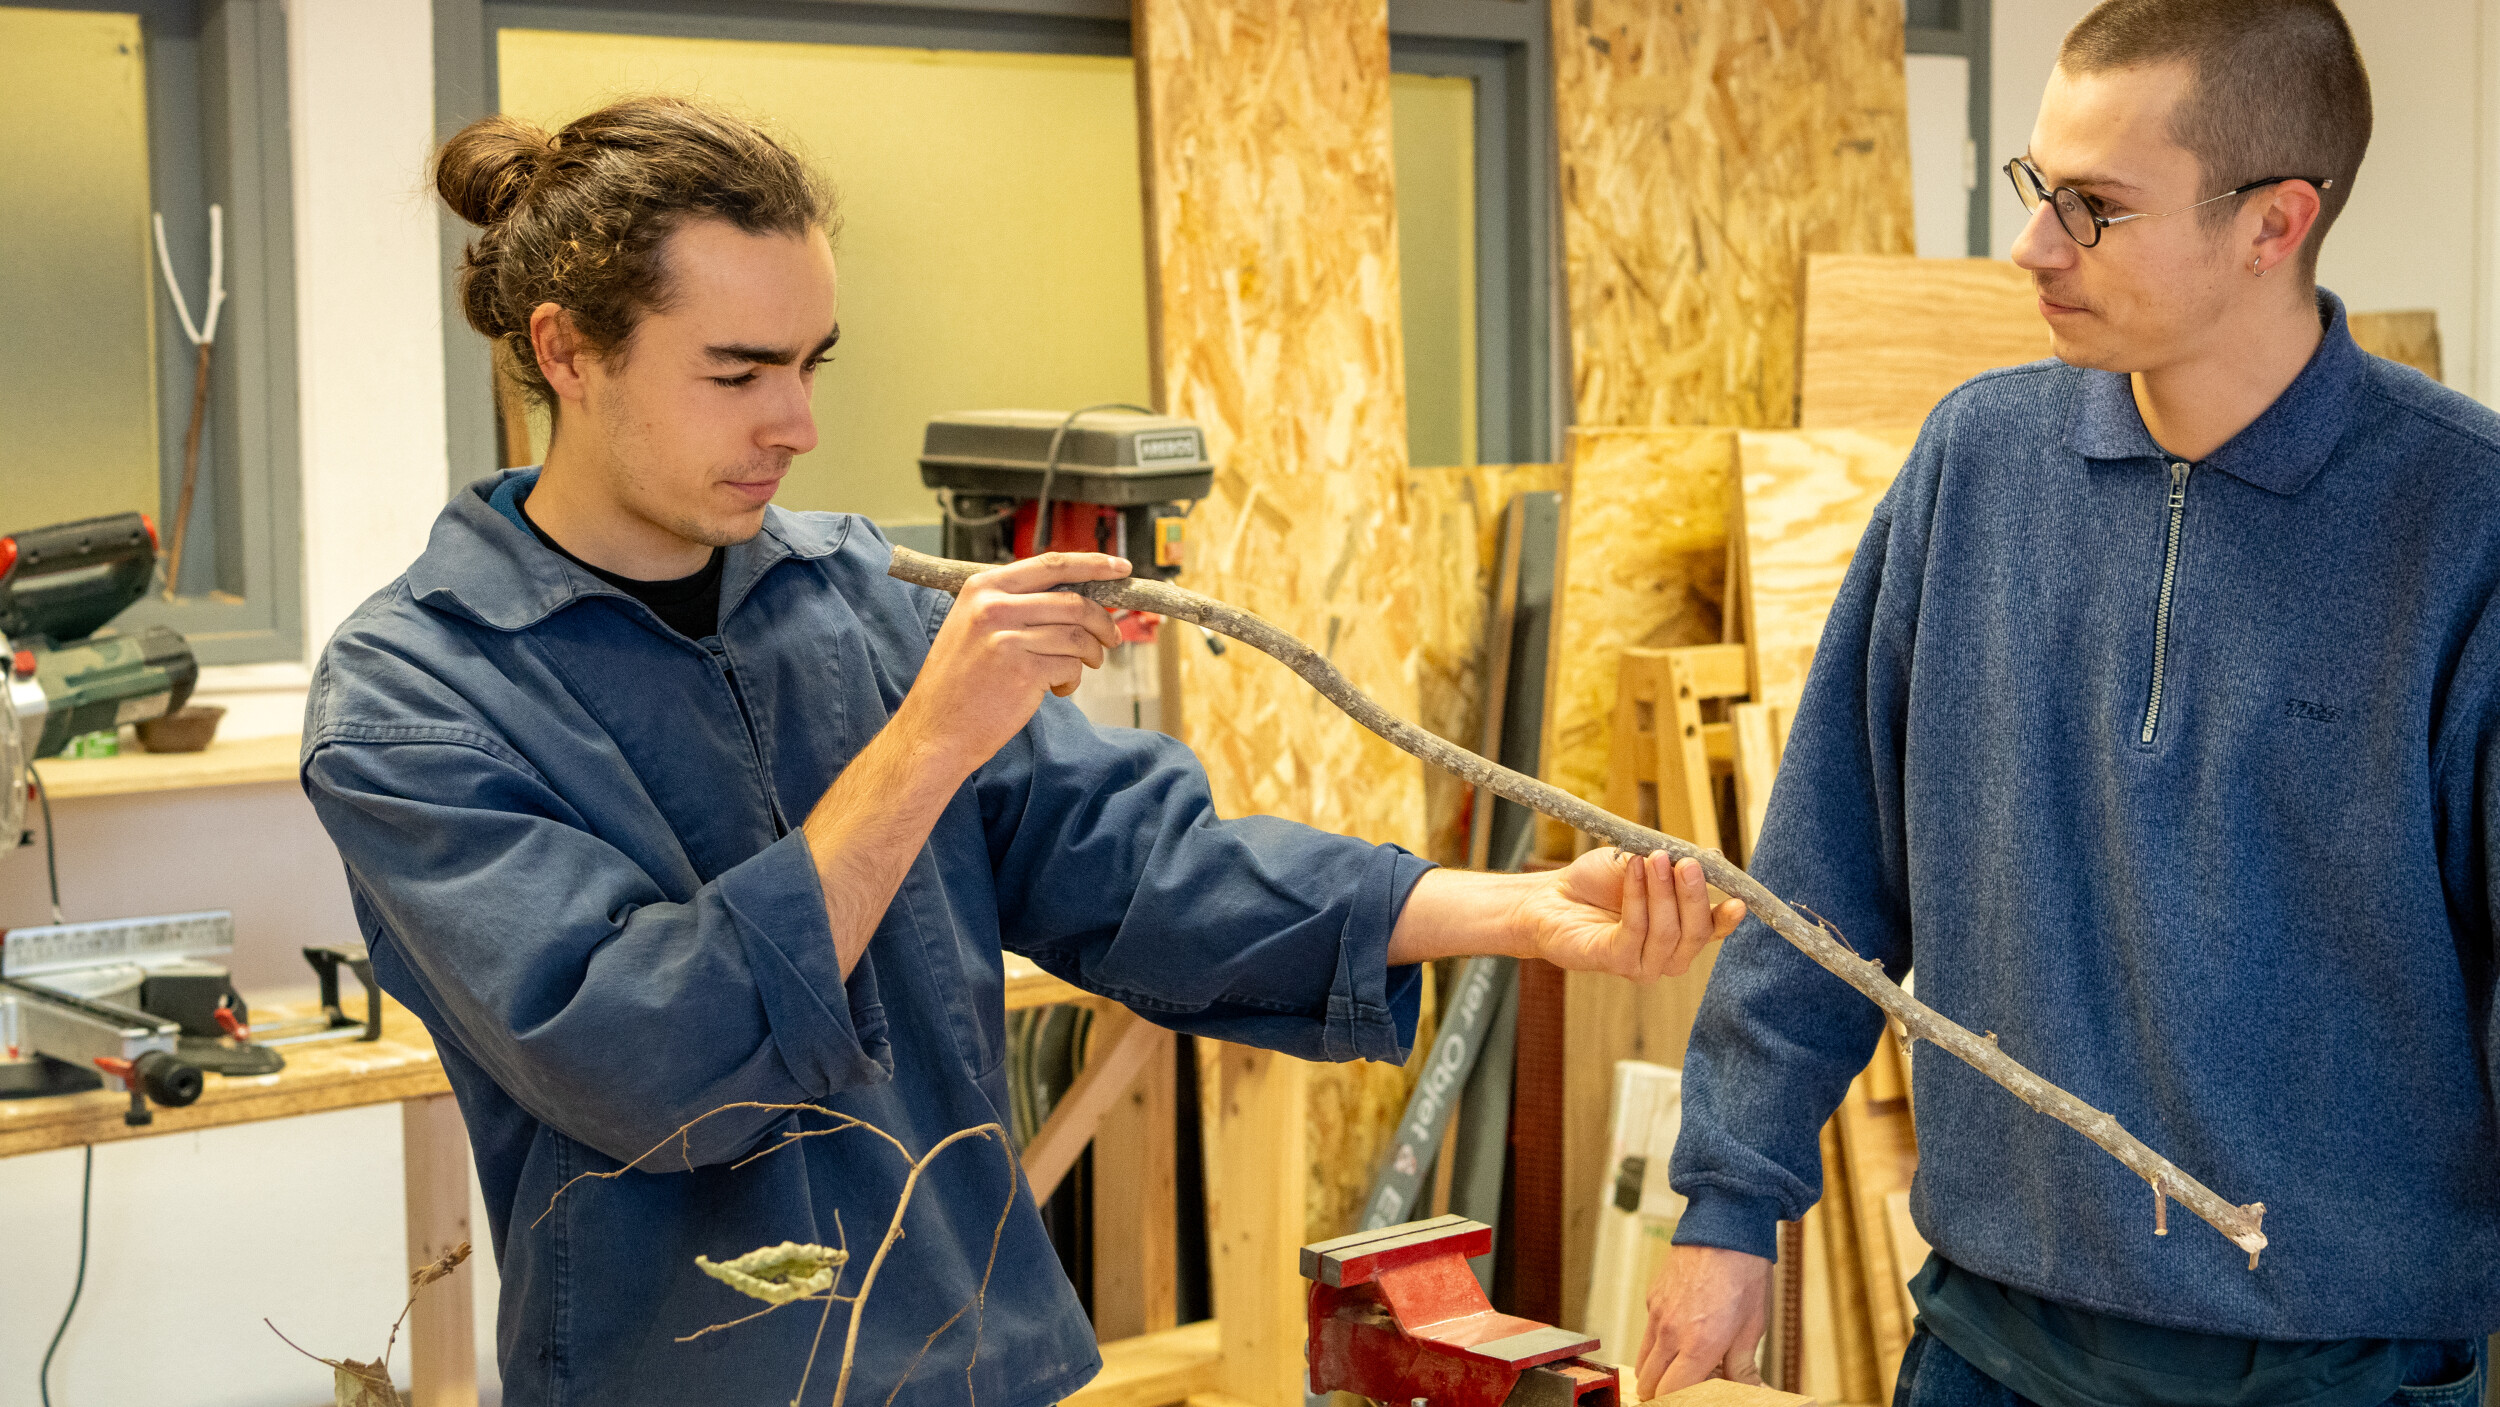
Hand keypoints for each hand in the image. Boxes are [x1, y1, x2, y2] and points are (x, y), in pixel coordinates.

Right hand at [900, 552, 1128, 770]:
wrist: (936, 730)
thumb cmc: (959, 682)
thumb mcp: (974, 626)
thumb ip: (1015, 605)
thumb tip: (1074, 596)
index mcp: (983, 588)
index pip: (1050, 565)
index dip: (1093, 564)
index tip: (1120, 568)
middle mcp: (994, 608)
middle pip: (1074, 602)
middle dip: (1103, 621)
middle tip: (1111, 638)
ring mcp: (1008, 639)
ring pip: (1078, 636)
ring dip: (1091, 654)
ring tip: (1082, 667)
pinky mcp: (1024, 672)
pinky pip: (1071, 666)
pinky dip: (1073, 680)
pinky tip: (1057, 690)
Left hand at [1513, 849, 1746, 981]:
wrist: (1550, 895)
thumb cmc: (1597, 881)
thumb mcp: (1641, 864)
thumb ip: (1674, 865)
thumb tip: (1710, 856)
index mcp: (1681, 932)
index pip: (1712, 930)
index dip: (1727, 919)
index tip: (1738, 900)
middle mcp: (1668, 955)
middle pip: (1695, 933)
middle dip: (1693, 895)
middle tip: (1686, 863)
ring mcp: (1643, 964)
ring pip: (1668, 933)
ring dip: (1663, 892)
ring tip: (1654, 859)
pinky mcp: (1616, 962)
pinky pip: (1635, 931)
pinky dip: (1637, 897)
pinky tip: (1633, 869)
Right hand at [1637, 1244, 1771, 1396]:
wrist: (1725, 1226)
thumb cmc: (1744, 1273)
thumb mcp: (1753, 1326)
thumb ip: (1742, 1367)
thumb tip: (1749, 1390)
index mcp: (1699, 1344)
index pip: (1671, 1393)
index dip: (1678, 1402)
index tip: (1691, 1399)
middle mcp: (1671, 1332)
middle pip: (1648, 1382)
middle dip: (1662, 1393)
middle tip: (1685, 1389)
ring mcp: (1657, 1314)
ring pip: (1642, 1360)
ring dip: (1656, 1372)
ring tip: (1681, 1368)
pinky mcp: (1652, 1298)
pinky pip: (1647, 1333)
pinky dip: (1658, 1345)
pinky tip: (1682, 1335)